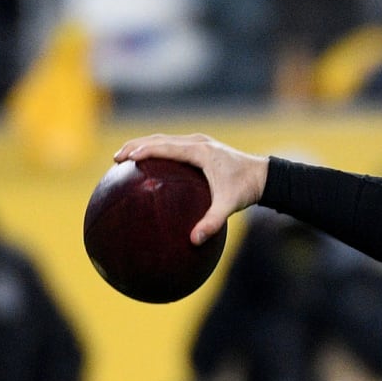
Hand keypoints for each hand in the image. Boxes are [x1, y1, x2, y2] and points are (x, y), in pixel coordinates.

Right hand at [113, 133, 268, 244]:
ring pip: (165, 139)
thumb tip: (194, 241)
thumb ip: (212, 223)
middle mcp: (198, 143)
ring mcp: (200, 143)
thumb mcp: (229, 206)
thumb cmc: (246, 189)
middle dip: (136, 145)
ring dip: (144, 145)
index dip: (143, 150)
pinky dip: (157, 150)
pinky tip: (148, 164)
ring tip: (124, 157)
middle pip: (159, 139)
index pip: (165, 147)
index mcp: (201, 151)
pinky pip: (174, 145)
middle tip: (116, 158)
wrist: (265, 176)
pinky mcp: (202, 147)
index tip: (125, 158)